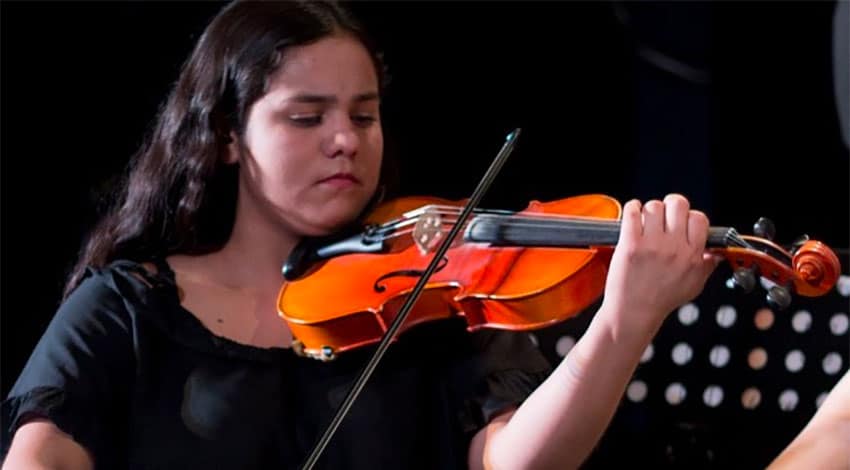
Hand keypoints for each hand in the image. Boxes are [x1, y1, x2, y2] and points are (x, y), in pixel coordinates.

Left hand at [601, 194, 720, 331]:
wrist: (634, 313)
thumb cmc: (660, 300)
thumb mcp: (693, 286)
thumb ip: (706, 266)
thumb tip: (716, 253)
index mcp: (692, 256)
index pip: (699, 218)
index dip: (690, 216)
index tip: (682, 222)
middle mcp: (674, 248)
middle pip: (678, 204)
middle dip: (671, 206)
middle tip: (664, 216)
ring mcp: (652, 245)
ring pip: (654, 206)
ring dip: (650, 210)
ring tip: (646, 221)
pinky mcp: (630, 245)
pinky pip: (633, 212)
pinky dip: (632, 209)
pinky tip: (633, 215)